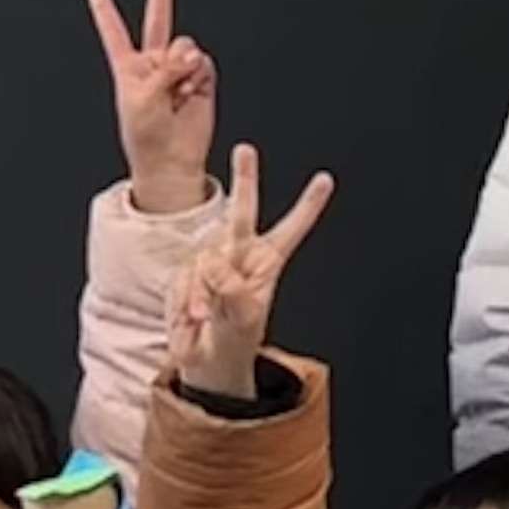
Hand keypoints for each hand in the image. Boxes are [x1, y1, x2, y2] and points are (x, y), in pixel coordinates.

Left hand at [88, 0, 219, 213]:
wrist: (171, 160)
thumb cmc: (145, 134)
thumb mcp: (141, 97)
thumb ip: (165, 68)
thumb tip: (193, 53)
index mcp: (128, 68)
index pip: (114, 31)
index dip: (104, 8)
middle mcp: (154, 64)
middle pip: (158, 20)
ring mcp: (179, 70)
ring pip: (187, 45)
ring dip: (184, 64)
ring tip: (179, 89)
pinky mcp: (202, 80)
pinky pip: (205, 63)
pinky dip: (200, 76)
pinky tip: (193, 93)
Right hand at [167, 149, 335, 402]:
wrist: (207, 358)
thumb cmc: (236, 337)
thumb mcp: (245, 319)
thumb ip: (234, 290)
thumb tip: (216, 266)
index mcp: (268, 262)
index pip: (291, 229)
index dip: (308, 206)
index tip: (324, 180)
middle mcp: (240, 254)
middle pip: (242, 212)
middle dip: (245, 179)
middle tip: (246, 150)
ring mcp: (210, 261)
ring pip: (205, 261)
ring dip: (202, 294)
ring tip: (206, 318)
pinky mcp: (186, 272)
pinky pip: (184, 281)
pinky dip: (185, 303)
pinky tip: (193, 318)